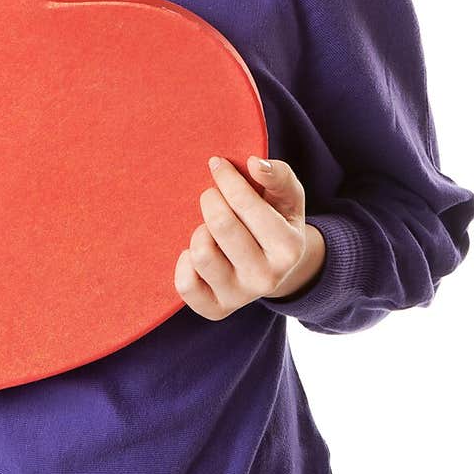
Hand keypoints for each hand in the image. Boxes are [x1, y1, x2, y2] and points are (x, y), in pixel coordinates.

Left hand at [174, 155, 325, 320]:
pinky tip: (199, 251)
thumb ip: (277, 175)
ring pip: (201, 253)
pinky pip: (185, 284)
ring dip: (200, 231)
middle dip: (211, 199)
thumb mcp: (288, 197)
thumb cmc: (277, 221)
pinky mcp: (216, 309)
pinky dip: (185, 262)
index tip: (217, 165)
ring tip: (211, 228)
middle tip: (213, 195)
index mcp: (288, 248)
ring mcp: (240, 296)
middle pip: (220, 224)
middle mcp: (266, 278)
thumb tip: (255, 164)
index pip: (244, 202)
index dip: (225, 177)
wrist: (276, 268)